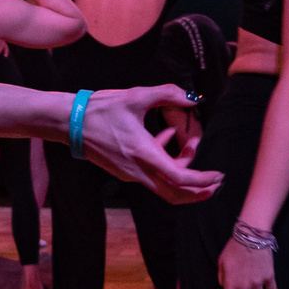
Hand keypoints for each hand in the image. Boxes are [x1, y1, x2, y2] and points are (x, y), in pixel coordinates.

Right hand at [79, 85, 222, 204]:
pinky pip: (152, 174)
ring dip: (182, 171)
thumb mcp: (136, 96)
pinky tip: (164, 135)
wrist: (70, 122)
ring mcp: (130, 173)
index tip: (218, 176)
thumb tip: (192, 98)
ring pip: (164, 185)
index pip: (179, 179)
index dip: (202, 180)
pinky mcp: (124, 171)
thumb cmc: (101, 109)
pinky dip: (165, 162)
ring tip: (191, 143)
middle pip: (174, 195)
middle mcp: (137, 170)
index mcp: (143, 154)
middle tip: (216, 182)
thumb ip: (168, 94)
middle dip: (198, 191)